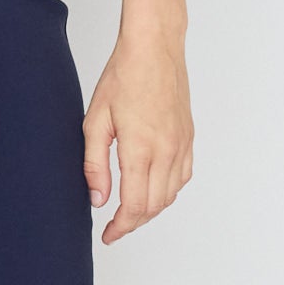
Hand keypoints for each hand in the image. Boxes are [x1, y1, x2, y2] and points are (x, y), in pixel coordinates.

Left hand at [83, 32, 194, 244]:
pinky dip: (167, 192)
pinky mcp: (188, 138)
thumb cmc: (123, 77)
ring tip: (129, 212)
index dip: (120, 227)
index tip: (107, 235)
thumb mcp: (95, 121)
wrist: (155, 48)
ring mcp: (182, 145)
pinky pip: (182, 177)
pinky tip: (152, 188)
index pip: (134, 206)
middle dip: (133, 223)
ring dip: (150, 210)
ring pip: (170, 195)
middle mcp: (167, 151)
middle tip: (114, 227)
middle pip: (154, 206)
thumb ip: (95, 164)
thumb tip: (98, 199)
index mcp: (141, 149)